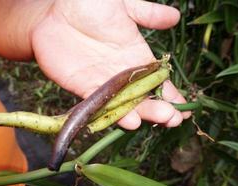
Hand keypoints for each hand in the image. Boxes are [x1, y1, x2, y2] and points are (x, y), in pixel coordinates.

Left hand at [31, 0, 190, 129]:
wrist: (53, 11)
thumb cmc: (89, 5)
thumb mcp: (124, 5)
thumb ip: (148, 13)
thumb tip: (175, 17)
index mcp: (135, 55)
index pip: (157, 80)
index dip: (171, 93)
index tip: (184, 107)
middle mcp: (121, 73)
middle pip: (144, 96)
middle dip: (161, 109)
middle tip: (175, 118)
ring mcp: (103, 82)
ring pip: (126, 104)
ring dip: (144, 114)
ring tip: (161, 120)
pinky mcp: (83, 87)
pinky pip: (101, 103)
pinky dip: (115, 113)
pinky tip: (131, 121)